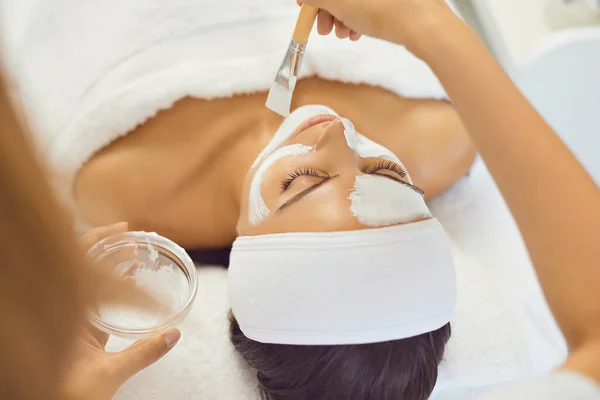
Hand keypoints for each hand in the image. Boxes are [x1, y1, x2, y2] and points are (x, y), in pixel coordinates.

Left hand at [61, 223, 180, 399]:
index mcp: (66, 315)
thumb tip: (171, 335)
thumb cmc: (65, 395)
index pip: (82, 266)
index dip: (101, 241)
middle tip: (131, 238)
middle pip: (83, 268)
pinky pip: (92, 298)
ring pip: (87, 282)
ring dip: (109, 267)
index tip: (124, 231)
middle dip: (108, 249)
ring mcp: (70, 320)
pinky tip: (127, 284)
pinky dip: (110, 286)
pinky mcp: (77, 332)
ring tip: (132, 257)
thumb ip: (142, 354)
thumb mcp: (107, 374)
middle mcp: (64, 311)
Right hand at [298, 0, 455, 52]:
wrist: (424, 24)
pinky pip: (370, 1)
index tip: (305, 8)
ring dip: (342, 15)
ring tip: (342, 34)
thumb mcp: (339, 2)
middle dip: (328, 7)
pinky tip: (357, 31)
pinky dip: (359, 15)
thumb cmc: (385, 8)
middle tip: (324, 29)